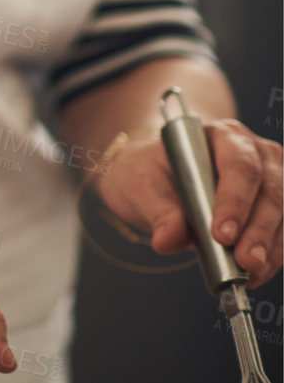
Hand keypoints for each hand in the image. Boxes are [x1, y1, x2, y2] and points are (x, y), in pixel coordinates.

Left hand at [94, 120, 281, 285]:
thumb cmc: (151, 171)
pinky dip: (272, 255)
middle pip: (269, 192)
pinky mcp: (278, 206)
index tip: (222, 235)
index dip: (235, 201)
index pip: (239, 165)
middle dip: (258, 231)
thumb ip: (158, 210)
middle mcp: (256, 153)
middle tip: (245, 262)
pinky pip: (282, 232)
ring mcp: (274, 178)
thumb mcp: (142, 183)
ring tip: (251, 274)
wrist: (158, 176)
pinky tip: (256, 274)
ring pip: (282, 214)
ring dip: (269, 247)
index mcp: (222, 136)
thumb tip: (168, 240)